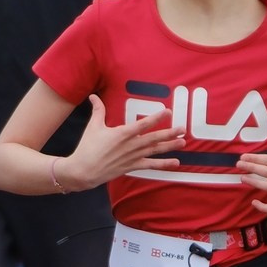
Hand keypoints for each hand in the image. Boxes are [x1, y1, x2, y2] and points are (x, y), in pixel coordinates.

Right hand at [59, 96, 182, 190]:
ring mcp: (132, 157)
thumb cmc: (87, 147)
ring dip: (169, 146)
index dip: (156, 118)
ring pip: (154, 151)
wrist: (83, 171)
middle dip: (169, 133)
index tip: (168, 112)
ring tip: (183, 142)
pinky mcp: (132, 166)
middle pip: (153, 138)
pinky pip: (150, 165)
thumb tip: (93, 96)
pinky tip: (176, 162)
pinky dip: (163, 164)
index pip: (143, 124)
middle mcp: (130, 145)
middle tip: (183, 128)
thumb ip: (98, 110)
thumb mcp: (93, 126)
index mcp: (122, 134)